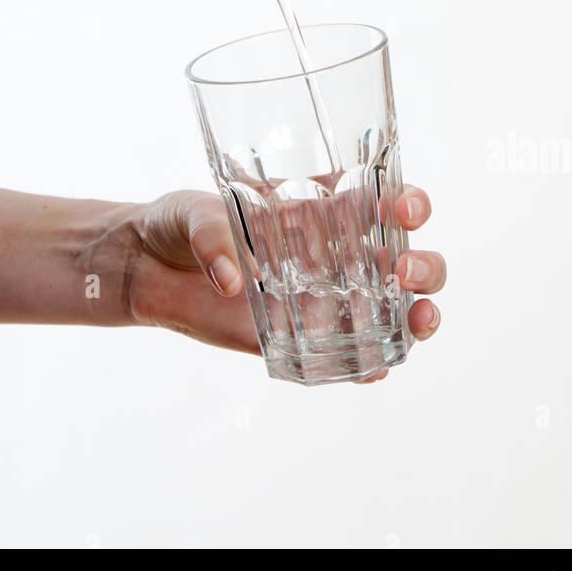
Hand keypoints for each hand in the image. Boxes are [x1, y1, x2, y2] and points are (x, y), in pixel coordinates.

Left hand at [126, 184, 444, 375]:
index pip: (383, 200)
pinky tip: (379, 370)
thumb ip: (212, 236)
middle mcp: (333, 252)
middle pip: (406, 259)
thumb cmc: (177, 222)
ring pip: (394, 309)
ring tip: (418, 321)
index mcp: (320, 205)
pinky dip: (372, 366)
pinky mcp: (300, 340)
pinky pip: (350, 358)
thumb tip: (231, 279)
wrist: (146, 267)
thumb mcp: (191, 213)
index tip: (402, 210)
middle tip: (403, 269)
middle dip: (425, 264)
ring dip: (420, 314)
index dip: (409, 204)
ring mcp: (322, 299)